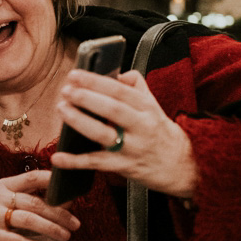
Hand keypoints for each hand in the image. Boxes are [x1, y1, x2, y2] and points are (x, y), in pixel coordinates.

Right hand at [0, 169, 77, 240]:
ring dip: (50, 228)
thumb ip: (30, 200)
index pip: (32, 177)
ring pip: (28, 220)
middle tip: (75, 224)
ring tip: (65, 236)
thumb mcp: (7, 203)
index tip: (71, 190)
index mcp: (5, 185)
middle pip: (35, 202)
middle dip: (59, 213)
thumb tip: (65, 202)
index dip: (52, 181)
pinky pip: (15, 239)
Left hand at [53, 68, 197, 198]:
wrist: (183, 166)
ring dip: (80, 121)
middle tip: (66, 90)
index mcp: (147, 107)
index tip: (75, 74)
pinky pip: (96, 163)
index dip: (96, 81)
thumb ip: (135, 86)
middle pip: (112, 109)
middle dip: (87, 98)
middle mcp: (141, 126)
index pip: (120, 90)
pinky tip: (57, 158)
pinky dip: (75, 162)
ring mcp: (132, 148)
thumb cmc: (160, 132)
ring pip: (103, 134)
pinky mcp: (124, 167)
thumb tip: (114, 73)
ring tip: (62, 109)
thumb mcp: (153, 105)